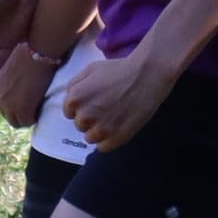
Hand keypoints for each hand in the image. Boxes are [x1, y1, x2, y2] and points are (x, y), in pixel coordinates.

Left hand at [0, 41, 64, 129]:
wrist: (37, 52)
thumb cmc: (29, 55)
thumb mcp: (12, 69)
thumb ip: (10, 81)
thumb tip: (18, 92)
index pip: (1, 106)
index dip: (15, 107)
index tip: (26, 101)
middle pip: (7, 116)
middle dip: (20, 114)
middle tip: (33, 108)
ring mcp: (7, 104)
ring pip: (16, 122)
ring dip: (27, 118)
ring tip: (38, 108)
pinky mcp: (21, 109)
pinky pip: (28, 122)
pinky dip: (35, 118)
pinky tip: (41, 107)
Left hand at [62, 45, 178, 151]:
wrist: (147, 75)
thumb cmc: (119, 70)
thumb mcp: (90, 70)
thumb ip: (75, 85)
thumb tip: (70, 100)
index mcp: (75, 98)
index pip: (69, 113)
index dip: (82, 108)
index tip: (95, 103)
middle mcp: (84, 116)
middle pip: (80, 126)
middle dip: (90, 119)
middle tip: (106, 109)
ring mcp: (101, 129)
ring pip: (90, 138)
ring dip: (99, 131)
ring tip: (113, 119)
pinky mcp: (116, 138)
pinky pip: (103, 147)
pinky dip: (109, 140)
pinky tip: (118, 127)